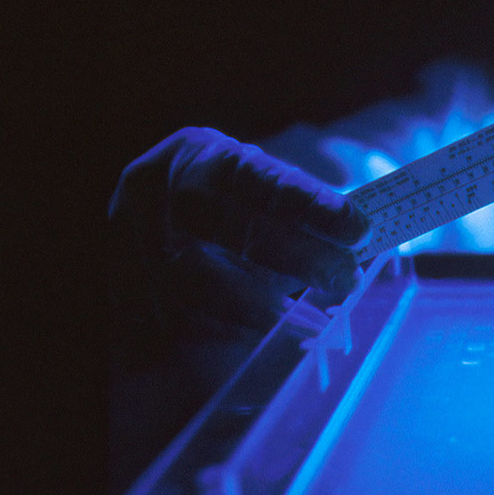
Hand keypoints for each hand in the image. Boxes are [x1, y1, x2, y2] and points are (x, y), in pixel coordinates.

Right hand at [108, 127, 370, 332]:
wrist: (155, 215)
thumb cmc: (231, 204)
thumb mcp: (263, 191)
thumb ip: (308, 217)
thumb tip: (370, 252)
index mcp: (198, 155)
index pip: (261, 179)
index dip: (312, 206)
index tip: (361, 229)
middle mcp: (155, 192)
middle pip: (228, 228)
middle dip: (296, 257)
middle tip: (344, 278)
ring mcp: (129, 242)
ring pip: (195, 283)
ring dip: (262, 310)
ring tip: (313, 323)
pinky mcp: (123, 290)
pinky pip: (176, 320)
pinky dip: (228, 333)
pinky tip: (268, 339)